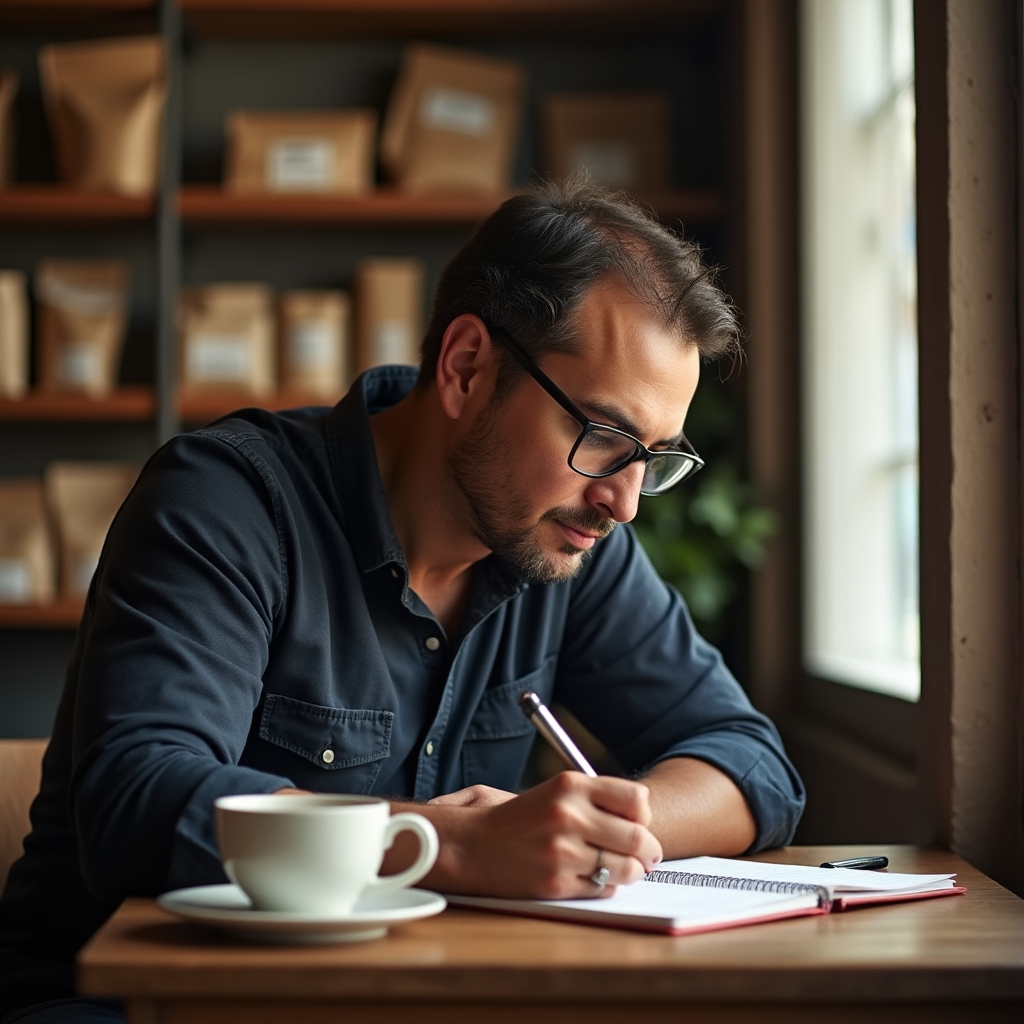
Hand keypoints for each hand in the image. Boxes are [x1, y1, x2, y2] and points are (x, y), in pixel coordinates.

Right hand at [445, 772, 661, 899]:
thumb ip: (598, 797)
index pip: (636, 799)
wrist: (473, 845)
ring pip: (626, 868)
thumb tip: (644, 815)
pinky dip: (606, 886)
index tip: (639, 823)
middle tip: (647, 856)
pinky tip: (590, 877)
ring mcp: (563, 851)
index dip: (643, 815)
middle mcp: (568, 814)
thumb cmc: (520, 818)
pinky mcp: (556, 883)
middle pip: (638, 838)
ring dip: (631, 872)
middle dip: (649, 851)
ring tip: (620, 868)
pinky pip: (604, 889)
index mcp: (570, 785)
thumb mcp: (556, 791)